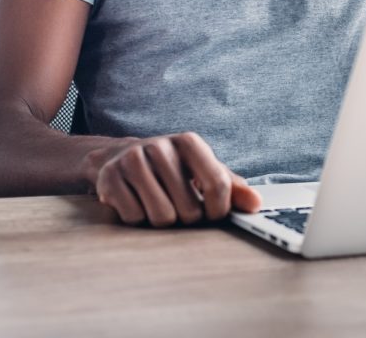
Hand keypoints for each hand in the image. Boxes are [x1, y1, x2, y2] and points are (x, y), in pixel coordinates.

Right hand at [89, 132, 261, 226]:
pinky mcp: (109, 177)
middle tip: (179, 208)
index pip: (218, 183)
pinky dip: (137, 219)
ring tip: (159, 205)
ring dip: (162, 222)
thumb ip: (232, 187)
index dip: (219, 210)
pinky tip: (136, 202)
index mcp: (189, 143)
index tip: (213, 215)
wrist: (123, 157)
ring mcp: (133, 159)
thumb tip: (256, 203)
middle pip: (189, 208)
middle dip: (187, 218)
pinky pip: (133, 218)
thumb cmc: (173, 169)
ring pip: (160, 217)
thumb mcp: (204, 172)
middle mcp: (161, 145)